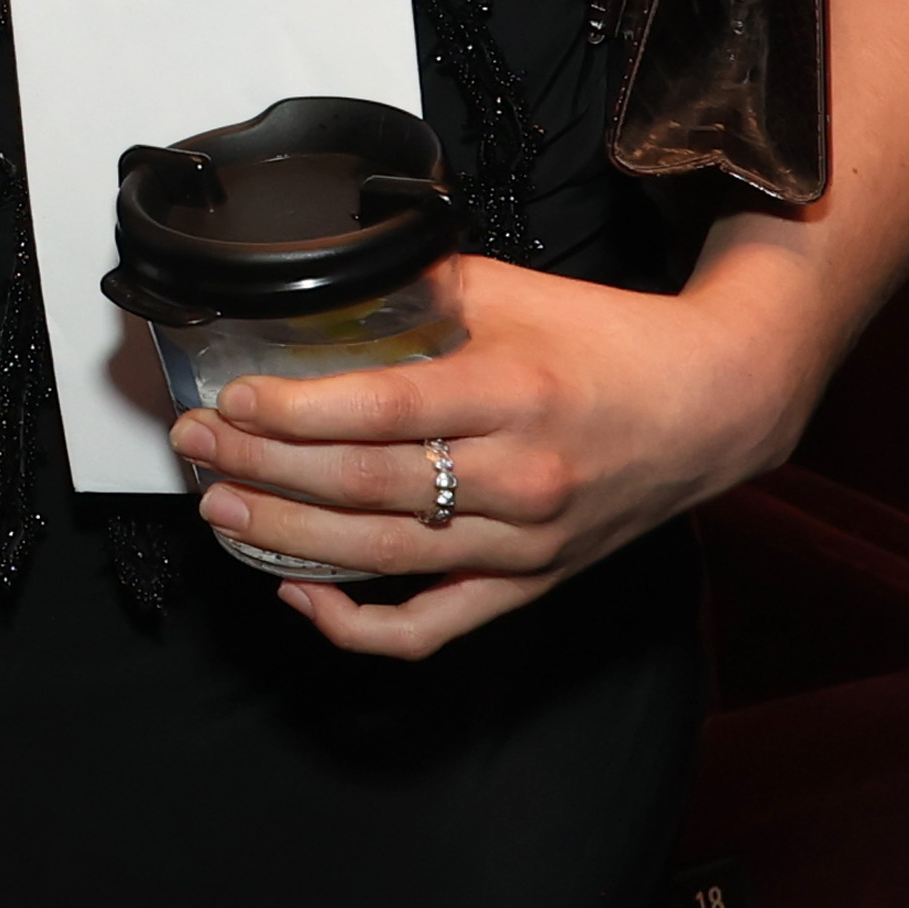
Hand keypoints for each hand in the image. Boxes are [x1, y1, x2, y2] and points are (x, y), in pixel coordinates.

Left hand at [169, 253, 804, 659]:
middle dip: (262, 470)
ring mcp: (525, 542)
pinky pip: (431, 627)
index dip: (295, 414)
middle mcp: (520, 477)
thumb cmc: (608, 342)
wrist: (715, 405)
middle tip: (193, 448)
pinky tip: (297, 592)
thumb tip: (318, 280)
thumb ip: (417, 288)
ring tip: (218, 507)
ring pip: (383, 558)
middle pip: (366, 487)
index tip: (229, 403)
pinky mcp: (530, 585)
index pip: (383, 411)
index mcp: (513, 392)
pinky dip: (356, 624)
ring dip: (286, 538)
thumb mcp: (513, 291)